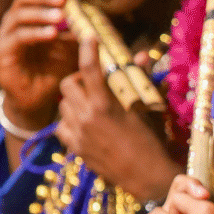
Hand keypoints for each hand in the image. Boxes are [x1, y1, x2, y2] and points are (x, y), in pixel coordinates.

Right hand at [0, 0, 76, 131]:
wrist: (37, 98)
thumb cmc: (52, 69)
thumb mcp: (70, 48)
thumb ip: (76, 31)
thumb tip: (90, 17)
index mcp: (27, 17)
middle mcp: (13, 23)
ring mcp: (5, 37)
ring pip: (18, 15)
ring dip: (41, 13)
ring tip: (60, 16)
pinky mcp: (3, 53)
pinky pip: (18, 37)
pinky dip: (35, 33)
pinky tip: (52, 33)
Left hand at [55, 37, 179, 202]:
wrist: (147, 176)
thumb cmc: (152, 141)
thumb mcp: (147, 109)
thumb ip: (140, 80)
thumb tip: (141, 55)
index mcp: (106, 105)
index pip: (89, 69)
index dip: (87, 49)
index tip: (89, 37)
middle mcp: (86, 117)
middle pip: (68, 85)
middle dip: (77, 79)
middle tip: (91, 83)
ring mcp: (78, 134)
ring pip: (63, 105)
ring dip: (74, 101)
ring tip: (90, 105)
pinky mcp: (75, 148)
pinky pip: (61, 126)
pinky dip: (69, 121)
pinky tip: (84, 124)